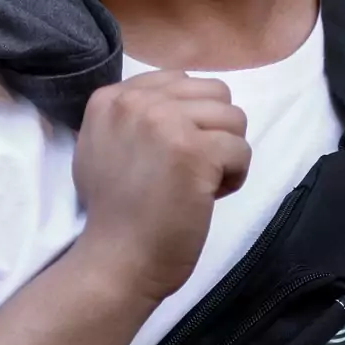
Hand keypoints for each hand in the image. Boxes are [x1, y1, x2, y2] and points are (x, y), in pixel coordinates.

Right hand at [73, 71, 250, 303]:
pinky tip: (210, 199)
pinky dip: (235, 178)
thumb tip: (176, 106)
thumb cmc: (115, 220)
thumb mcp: (103, 152)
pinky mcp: (194, 152)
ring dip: (227, 155)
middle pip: (212, 94)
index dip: (191, 121)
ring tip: (204, 185)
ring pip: (233, 118)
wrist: (117, 262)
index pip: (179, 82)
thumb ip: (132, 121)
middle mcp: (135, 102)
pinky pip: (241, 150)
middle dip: (214, 134)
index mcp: (111, 99)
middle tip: (195, 173)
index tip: (175, 159)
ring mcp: (165, 124)